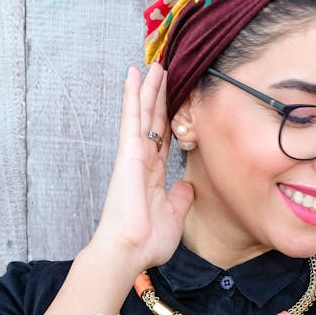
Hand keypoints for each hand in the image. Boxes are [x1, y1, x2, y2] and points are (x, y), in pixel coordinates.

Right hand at [88, 62, 194, 271]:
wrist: (129, 250)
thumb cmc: (147, 241)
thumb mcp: (174, 216)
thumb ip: (180, 199)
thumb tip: (187, 186)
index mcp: (152, 174)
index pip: (163, 137)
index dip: (168, 116)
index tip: (173, 98)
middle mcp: (142, 160)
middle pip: (153, 120)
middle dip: (159, 95)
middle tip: (163, 70)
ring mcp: (134, 154)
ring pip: (143, 113)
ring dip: (148, 88)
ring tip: (154, 64)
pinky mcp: (128, 153)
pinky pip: (132, 118)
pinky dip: (133, 96)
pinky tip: (134, 75)